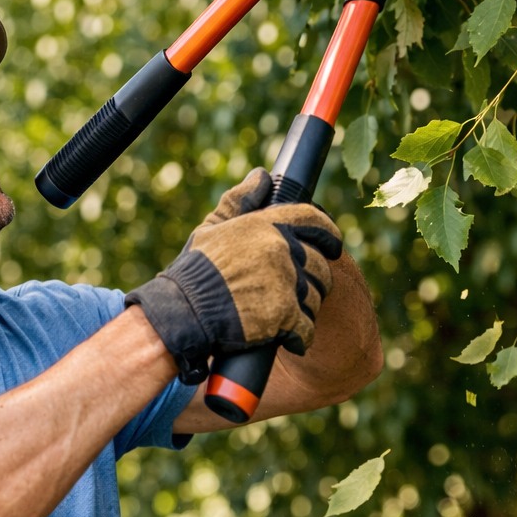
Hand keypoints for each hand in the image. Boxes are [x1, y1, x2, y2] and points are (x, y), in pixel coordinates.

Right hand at [126, 177, 342, 382]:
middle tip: (299, 293)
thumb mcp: (212, 229)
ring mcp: (285, 283)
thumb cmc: (195, 270)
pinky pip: (306, 328)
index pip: (313, 221)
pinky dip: (300, 337)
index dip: (329, 233)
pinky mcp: (284, 315)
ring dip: (306, 309)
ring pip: (316, 298)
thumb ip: (239, 201)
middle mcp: (281, 249)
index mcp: (266, 225)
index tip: (333, 245)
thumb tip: (260, 177)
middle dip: (314, 281)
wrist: (183, 311)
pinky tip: (291, 339)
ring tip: (286, 316)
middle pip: (320, 265)